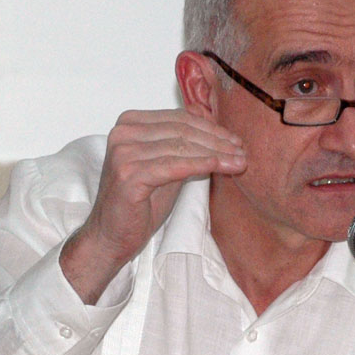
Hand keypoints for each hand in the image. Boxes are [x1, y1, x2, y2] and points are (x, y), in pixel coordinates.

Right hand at [61, 109, 245, 302]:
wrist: (111, 236)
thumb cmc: (140, 204)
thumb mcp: (166, 167)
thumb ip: (185, 147)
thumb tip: (218, 131)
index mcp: (130, 124)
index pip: (180, 118)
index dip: (212, 128)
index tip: (236, 141)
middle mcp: (123, 133)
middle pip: (182, 130)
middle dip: (218, 141)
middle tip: (243, 152)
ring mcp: (124, 152)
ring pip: (181, 146)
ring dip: (216, 153)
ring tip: (240, 162)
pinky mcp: (129, 175)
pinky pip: (174, 165)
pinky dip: (200, 164)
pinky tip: (220, 166)